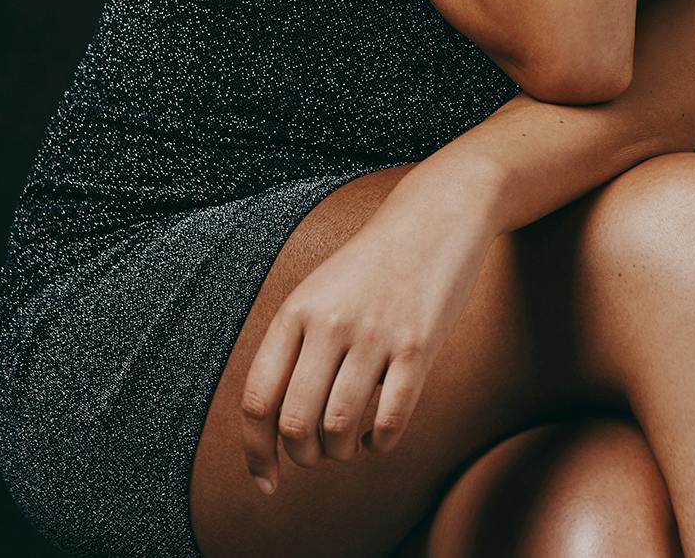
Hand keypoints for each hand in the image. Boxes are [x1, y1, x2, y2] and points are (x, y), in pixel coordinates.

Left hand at [238, 171, 499, 492]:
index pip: (257, 401)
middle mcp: (330, 322)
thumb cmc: (375, 262)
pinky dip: (380, 443)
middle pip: (295, 424)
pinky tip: (379, 434)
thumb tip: (274, 425)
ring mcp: (375, 333)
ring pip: (339, 429)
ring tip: (349, 443)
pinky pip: (390, 421)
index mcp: (297, 311)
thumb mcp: (320, 290)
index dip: (256, 453)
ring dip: (340, 453)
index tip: (267, 481)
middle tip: (318, 453)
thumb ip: (294, 345)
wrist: (438, 215)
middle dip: (304, 457)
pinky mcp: (418, 345)